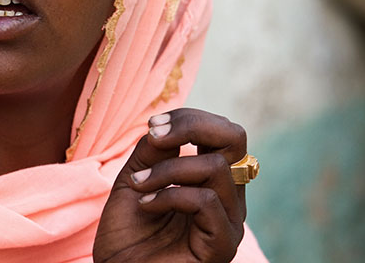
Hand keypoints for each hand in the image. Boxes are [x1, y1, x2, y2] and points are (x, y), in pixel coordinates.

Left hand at [93, 108, 247, 262]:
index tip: (152, 125)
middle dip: (192, 125)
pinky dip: (170, 195)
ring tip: (140, 185)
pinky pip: (206, 201)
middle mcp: (229, 197)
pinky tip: (147, 205)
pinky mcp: (222, 245)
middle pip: (235, 138)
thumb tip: (169, 125)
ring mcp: (229, 221)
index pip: (222, 132)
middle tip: (155, 135)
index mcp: (213, 179)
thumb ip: (153, 151)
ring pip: (216, 168)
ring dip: (168, 169)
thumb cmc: (128, 233)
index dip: (189, 118)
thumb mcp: (135, 179)